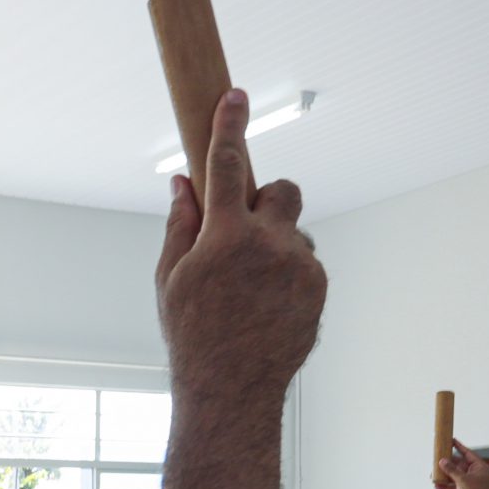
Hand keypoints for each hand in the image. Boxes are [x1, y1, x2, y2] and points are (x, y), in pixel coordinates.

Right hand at [155, 90, 326, 410]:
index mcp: (225, 237)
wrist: (232, 391)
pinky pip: (305, 263)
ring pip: (293, 233)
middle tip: (242, 230)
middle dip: (265, 201)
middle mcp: (270, 244)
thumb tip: (183, 183)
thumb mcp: (169, 279)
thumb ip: (180, 224)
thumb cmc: (193, 336)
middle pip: (282, 191)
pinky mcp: (319, 288)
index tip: (236, 97)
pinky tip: (264, 307)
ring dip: (274, 246)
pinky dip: (287, 274)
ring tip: (248, 291)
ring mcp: (301, 266)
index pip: (229, 164)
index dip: (231, 126)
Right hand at [438, 441, 488, 488]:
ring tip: (432, 476)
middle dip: (446, 464)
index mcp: (478, 466)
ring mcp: (468, 481)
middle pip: (458, 464)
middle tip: (436, 461)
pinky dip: (445, 485)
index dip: (458, 446)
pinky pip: (452, 485)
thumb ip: (451, 470)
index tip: (451, 440)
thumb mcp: (463, 480)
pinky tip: (436, 485)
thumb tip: (442, 461)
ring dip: (443, 476)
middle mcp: (473, 472)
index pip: (467, 453)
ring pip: (453, 475)